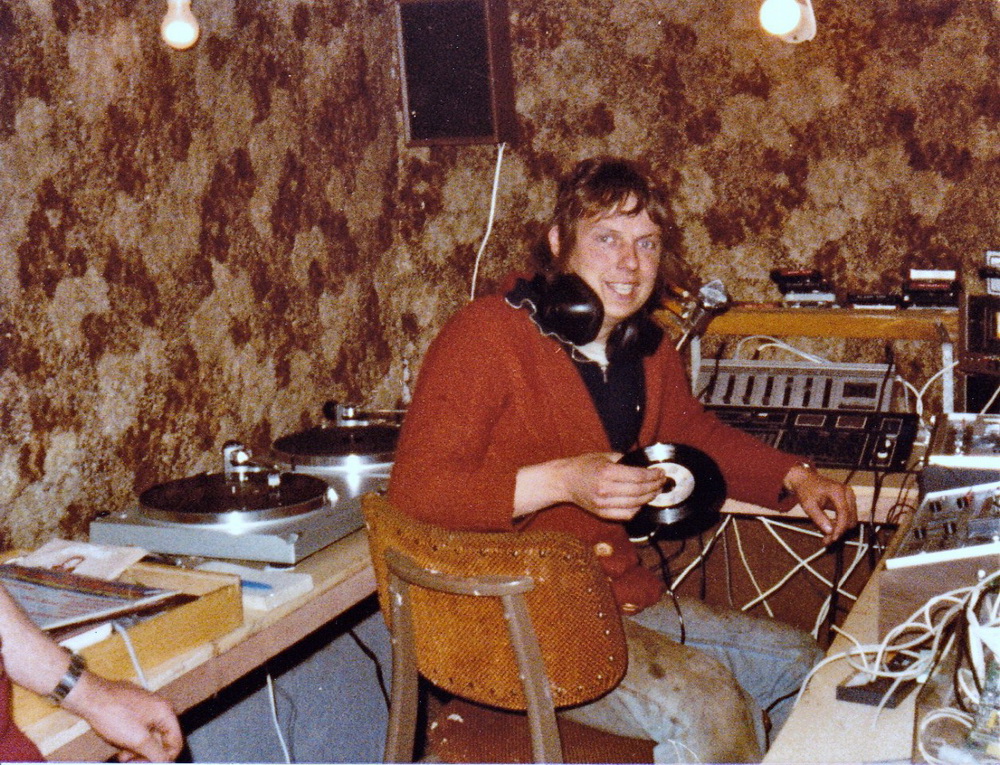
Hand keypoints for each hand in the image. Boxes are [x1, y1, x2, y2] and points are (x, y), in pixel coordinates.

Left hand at [63, 673, 182, 761]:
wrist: (90, 697)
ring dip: (137, 748)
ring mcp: (145, 706)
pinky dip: (130, 739)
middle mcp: (159, 708)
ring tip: (123, 754)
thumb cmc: (113, 713)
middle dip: (147, 754)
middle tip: (133, 761)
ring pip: (148, 735)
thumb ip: (155, 753)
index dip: (165, 758)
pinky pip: (138, 728)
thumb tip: (165, 761)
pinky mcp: (133, 707)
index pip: (176, 742)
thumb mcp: (137, 740)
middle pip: (161, 739)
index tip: (150, 764)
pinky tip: (119, 744)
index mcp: (165, 712)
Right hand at [555, 452, 666, 521]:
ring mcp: (603, 504)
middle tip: (661, 482)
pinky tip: (641, 501)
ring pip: (635, 504)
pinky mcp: (601, 513)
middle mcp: (604, 489)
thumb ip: (624, 459)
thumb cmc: (584, 466)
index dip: (653, 475)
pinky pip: (626, 514)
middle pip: (639, 491)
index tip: (660, 472)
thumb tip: (645, 465)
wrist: (564, 481)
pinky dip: (637, 509)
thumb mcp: (603, 456)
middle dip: (654, 486)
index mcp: (606, 472)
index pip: (638, 476)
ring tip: (654, 491)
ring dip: (648, 498)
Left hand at [782, 464, 857, 544]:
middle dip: (839, 530)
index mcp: (837, 491)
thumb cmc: (806, 491)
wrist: (806, 480)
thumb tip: (830, 533)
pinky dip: (839, 524)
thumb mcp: (808, 505)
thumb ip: (819, 518)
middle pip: (850, 518)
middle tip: (826, 541)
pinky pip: (848, 517)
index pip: (844, 512)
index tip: (833, 538)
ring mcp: (850, 496)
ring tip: (826, 537)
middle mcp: (847, 493)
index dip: (840, 527)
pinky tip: (828, 529)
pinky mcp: (849, 501)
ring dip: (839, 529)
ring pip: (850, 519)